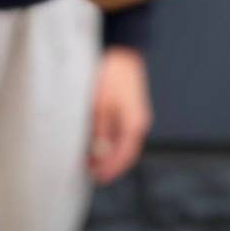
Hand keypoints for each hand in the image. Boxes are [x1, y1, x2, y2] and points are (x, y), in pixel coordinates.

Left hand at [89, 46, 152, 183]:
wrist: (123, 53)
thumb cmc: (112, 76)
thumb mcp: (101, 104)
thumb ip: (101, 130)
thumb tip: (97, 152)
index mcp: (134, 125)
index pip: (125, 156)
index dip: (111, 169)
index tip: (97, 177)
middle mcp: (138, 123)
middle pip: (126, 153)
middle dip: (110, 165)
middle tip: (91, 172)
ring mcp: (136, 116)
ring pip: (123, 143)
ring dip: (110, 154)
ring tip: (91, 160)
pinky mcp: (130, 109)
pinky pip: (121, 132)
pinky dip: (111, 141)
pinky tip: (97, 142)